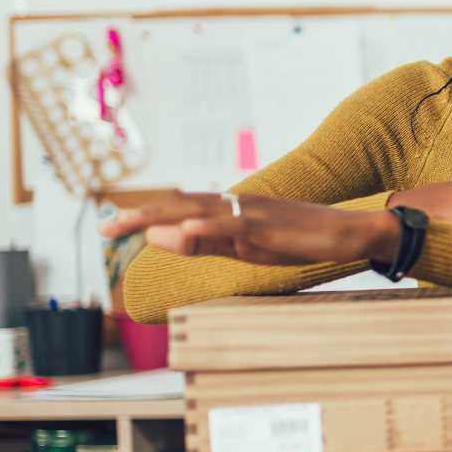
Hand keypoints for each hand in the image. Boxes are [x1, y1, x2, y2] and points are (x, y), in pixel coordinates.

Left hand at [99, 193, 398, 267]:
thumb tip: (160, 239)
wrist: (347, 231)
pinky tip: (184, 229)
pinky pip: (234, 225)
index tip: (110, 226)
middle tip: (104, 228)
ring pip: (199, 211)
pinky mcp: (270, 225)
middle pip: (179, 206)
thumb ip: (205, 243)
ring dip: (162, 217)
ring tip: (129, 224)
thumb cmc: (298, 239)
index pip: (177, 210)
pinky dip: (208, 227)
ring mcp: (252, 212)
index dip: (143, 216)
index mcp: (227, 209)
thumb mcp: (244, 247)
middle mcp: (235, 203)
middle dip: (140, 215)